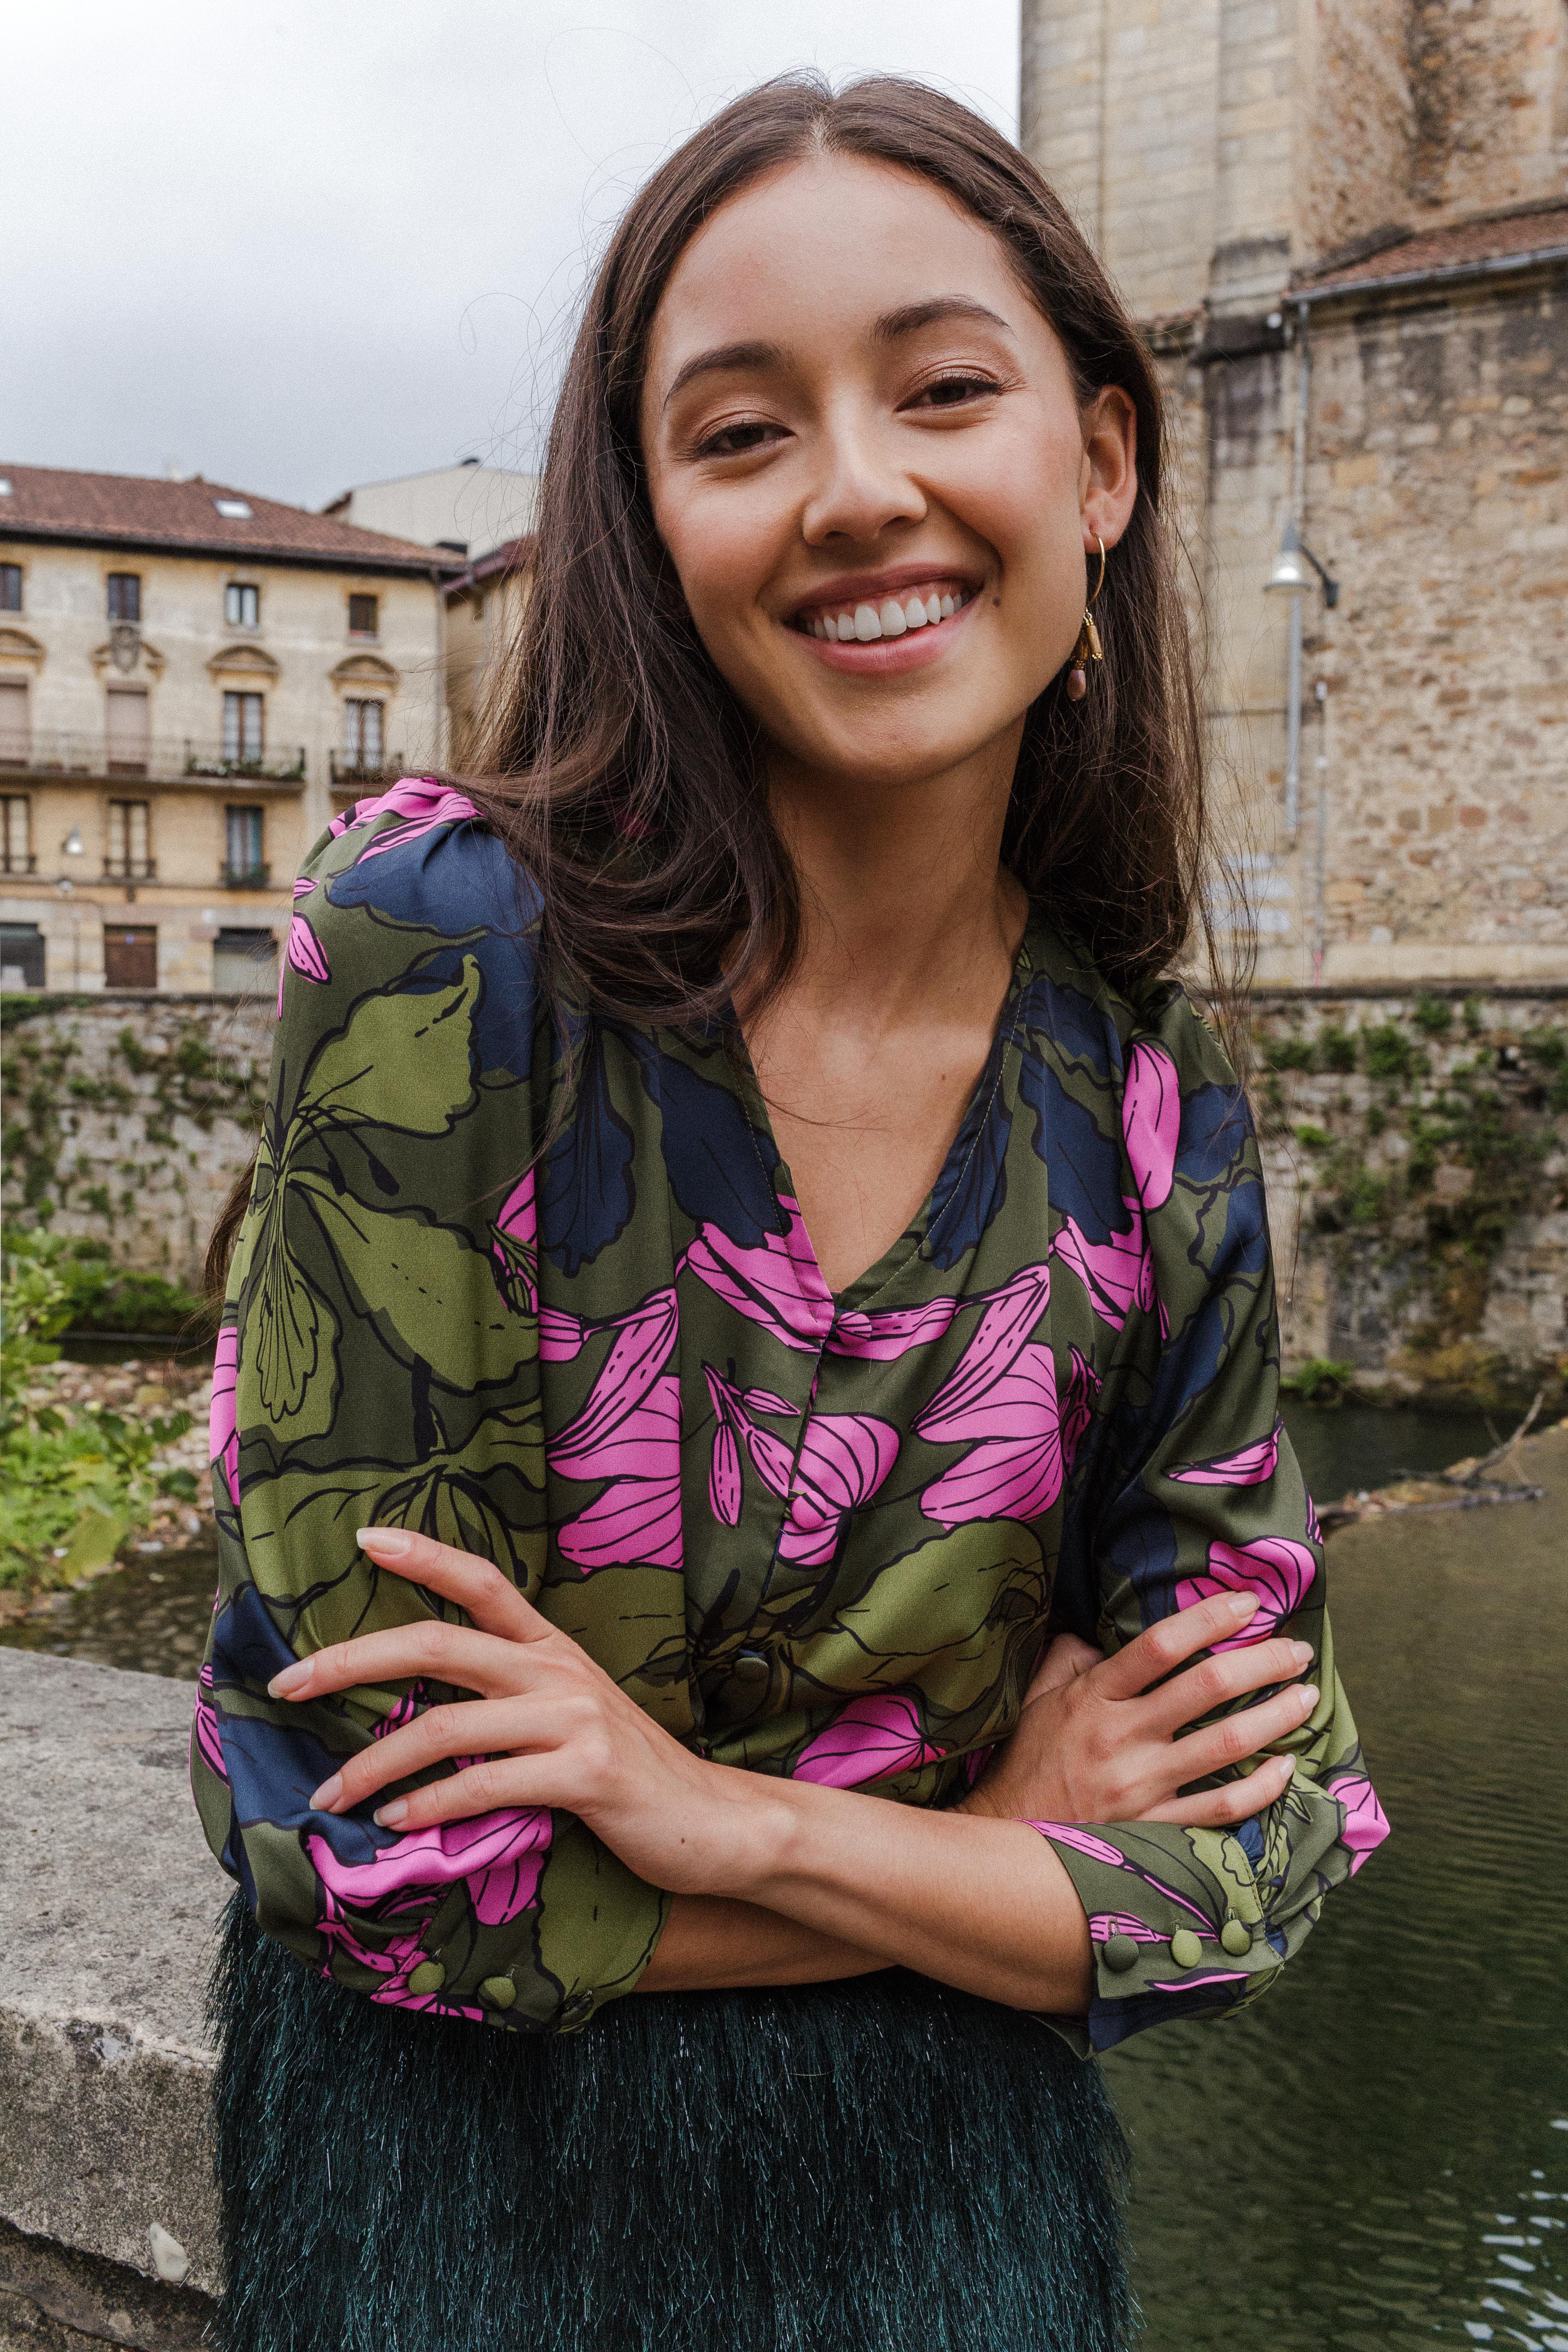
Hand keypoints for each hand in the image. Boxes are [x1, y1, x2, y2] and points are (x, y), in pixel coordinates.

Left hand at [271, 1527, 778, 1898]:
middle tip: (285, 1685)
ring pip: (447, 1726)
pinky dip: (430, 1806)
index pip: (483, 1581)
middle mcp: (560, 1671)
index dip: (425, 1554)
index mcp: (553, 1650)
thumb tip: (420, 1718)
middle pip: (438, 1644)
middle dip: (350, 1661)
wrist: (717, 1824)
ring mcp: (575, 1719)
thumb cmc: (630, 1779)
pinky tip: (395, 1825)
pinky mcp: (587, 1774)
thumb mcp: (571, 1720)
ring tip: (328, 1794)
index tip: (364, 1538)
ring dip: (374, 1764)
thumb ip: (509, 1706)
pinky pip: (485, 1785)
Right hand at [961, 1589, 1316, 1830]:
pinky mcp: (1155, 1828)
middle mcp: (1122, 1737)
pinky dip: (1262, 1787)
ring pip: (1226, 1744)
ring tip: (1306, 1697)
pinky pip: (1221, 1807)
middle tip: (1297, 1650)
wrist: (1008, 1839)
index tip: (1249, 1604)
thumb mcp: (1038, 1697)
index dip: (1209, 1618)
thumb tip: (1101, 1632)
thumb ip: (1071, 1657)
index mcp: (1094, 1697)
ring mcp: (1142, 1785)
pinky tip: (1286, 1767)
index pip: (1159, 1644)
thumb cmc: (1028, 1761)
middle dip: (1262, 1662)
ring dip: (1276, 1717)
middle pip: (1206, 1687)